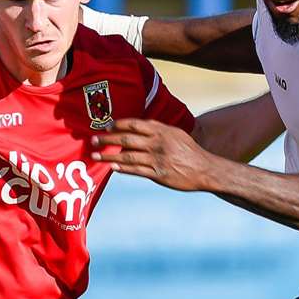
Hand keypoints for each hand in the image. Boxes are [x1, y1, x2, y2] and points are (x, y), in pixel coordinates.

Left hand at [91, 118, 218, 191]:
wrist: (205, 169)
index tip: (106, 127)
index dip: (118, 125)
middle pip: (126, 139)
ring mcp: (157, 159)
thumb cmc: (190, 151)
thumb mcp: (176, 134)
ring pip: (127, 156)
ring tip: (96, 155)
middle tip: (92, 140)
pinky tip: (112, 167)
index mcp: (161, 131)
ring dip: (109, 155)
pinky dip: (122, 168)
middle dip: (107, 139)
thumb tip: (138, 128)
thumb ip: (158, 130)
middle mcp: (157, 143)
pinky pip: (136, 170)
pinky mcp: (158, 174)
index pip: (134, 124)